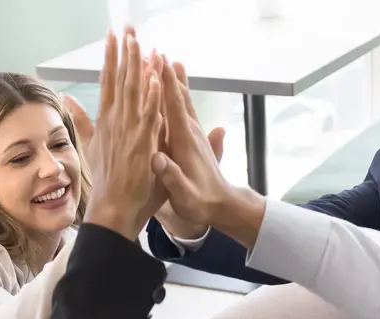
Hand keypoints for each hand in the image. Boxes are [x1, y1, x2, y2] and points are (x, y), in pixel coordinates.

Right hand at [79, 27, 165, 239]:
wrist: (113, 211)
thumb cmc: (108, 182)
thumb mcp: (92, 146)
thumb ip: (81, 120)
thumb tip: (66, 98)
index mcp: (107, 122)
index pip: (109, 82)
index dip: (111, 57)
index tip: (113, 35)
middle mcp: (115, 123)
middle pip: (120, 81)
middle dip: (123, 52)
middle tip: (126, 26)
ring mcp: (128, 134)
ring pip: (133, 93)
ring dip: (136, 66)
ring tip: (137, 41)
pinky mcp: (141, 147)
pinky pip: (148, 117)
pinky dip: (151, 98)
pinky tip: (154, 79)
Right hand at [150, 60, 265, 246]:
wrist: (222, 206)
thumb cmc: (200, 203)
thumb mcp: (184, 196)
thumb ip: (172, 177)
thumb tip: (157, 160)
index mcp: (185, 143)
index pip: (174, 108)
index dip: (166, 85)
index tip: (160, 63)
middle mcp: (191, 132)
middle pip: (179, 97)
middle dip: (168, 74)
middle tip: (157, 51)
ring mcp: (193, 134)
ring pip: (182, 101)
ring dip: (174, 79)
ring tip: (167, 59)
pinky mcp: (192, 137)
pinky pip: (182, 110)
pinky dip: (176, 95)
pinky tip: (171, 87)